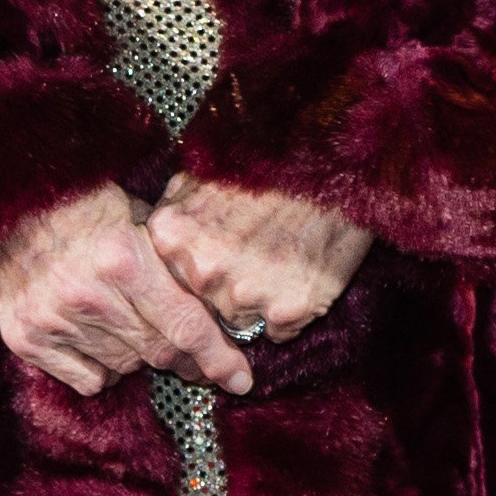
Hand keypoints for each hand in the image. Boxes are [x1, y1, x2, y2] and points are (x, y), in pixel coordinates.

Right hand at [0, 183, 253, 399]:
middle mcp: (90, 296)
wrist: (3, 201)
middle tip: (196, 356)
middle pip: (159, 352)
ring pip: (126, 366)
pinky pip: (88, 379)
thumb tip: (218, 307)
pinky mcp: (26, 339)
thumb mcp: (136, 214)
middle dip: (186, 359)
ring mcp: (54, 321)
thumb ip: (170, 260)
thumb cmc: (80, 201)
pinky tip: (95, 333)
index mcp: (124, 259)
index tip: (242, 380)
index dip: (219, 358)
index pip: (187, 326)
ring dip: (139, 354)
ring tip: (126, 318)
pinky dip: (103, 366)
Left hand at [147, 175, 372, 341]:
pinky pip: (279, 331)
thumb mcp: (204, 174)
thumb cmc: (271, 166)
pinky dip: (288, 312)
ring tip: (279, 259)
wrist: (334, 164)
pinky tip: (298, 273)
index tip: (216, 258)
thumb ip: (177, 209)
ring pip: (240, 322)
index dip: (194, 272)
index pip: (169, 281)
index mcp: (173, 236)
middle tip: (252, 256)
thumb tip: (160, 234)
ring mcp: (242, 295)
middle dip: (224, 289)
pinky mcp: (286, 312)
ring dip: (257, 303)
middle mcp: (202, 271)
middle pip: (203, 305)